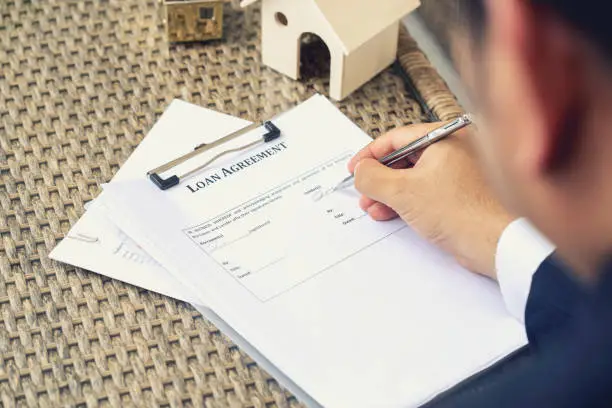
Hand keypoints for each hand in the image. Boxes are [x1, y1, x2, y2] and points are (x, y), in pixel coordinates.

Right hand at [348, 122, 513, 278]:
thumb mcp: (403, 191)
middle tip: (363, 191)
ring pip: (412, 177)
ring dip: (388, 193)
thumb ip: (373, 178)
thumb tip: (360, 172)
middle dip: (379, 179)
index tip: (355, 168)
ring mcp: (457, 173)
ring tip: (373, 207)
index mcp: (444, 138)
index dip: (370, 155)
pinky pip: (424, 191)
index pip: (396, 138)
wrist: (495, 243)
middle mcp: (453, 150)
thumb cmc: (462, 212)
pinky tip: (391, 213)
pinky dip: (405, 201)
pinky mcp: (458, 194)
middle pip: (403, 158)